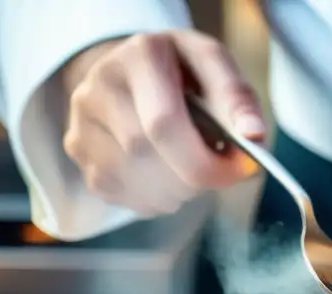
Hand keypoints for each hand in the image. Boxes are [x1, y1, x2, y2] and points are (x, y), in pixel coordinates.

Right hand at [61, 30, 264, 216]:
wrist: (136, 72)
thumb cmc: (184, 74)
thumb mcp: (216, 70)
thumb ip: (237, 99)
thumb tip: (253, 137)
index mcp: (141, 56)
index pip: (163, 122)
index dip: (205, 160)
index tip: (238, 171)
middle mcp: (100, 84)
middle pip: (144, 154)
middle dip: (192, 178)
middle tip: (217, 175)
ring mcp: (82, 119)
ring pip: (131, 181)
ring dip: (175, 193)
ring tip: (192, 173)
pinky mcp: (78, 150)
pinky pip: (119, 194)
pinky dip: (154, 200)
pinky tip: (168, 180)